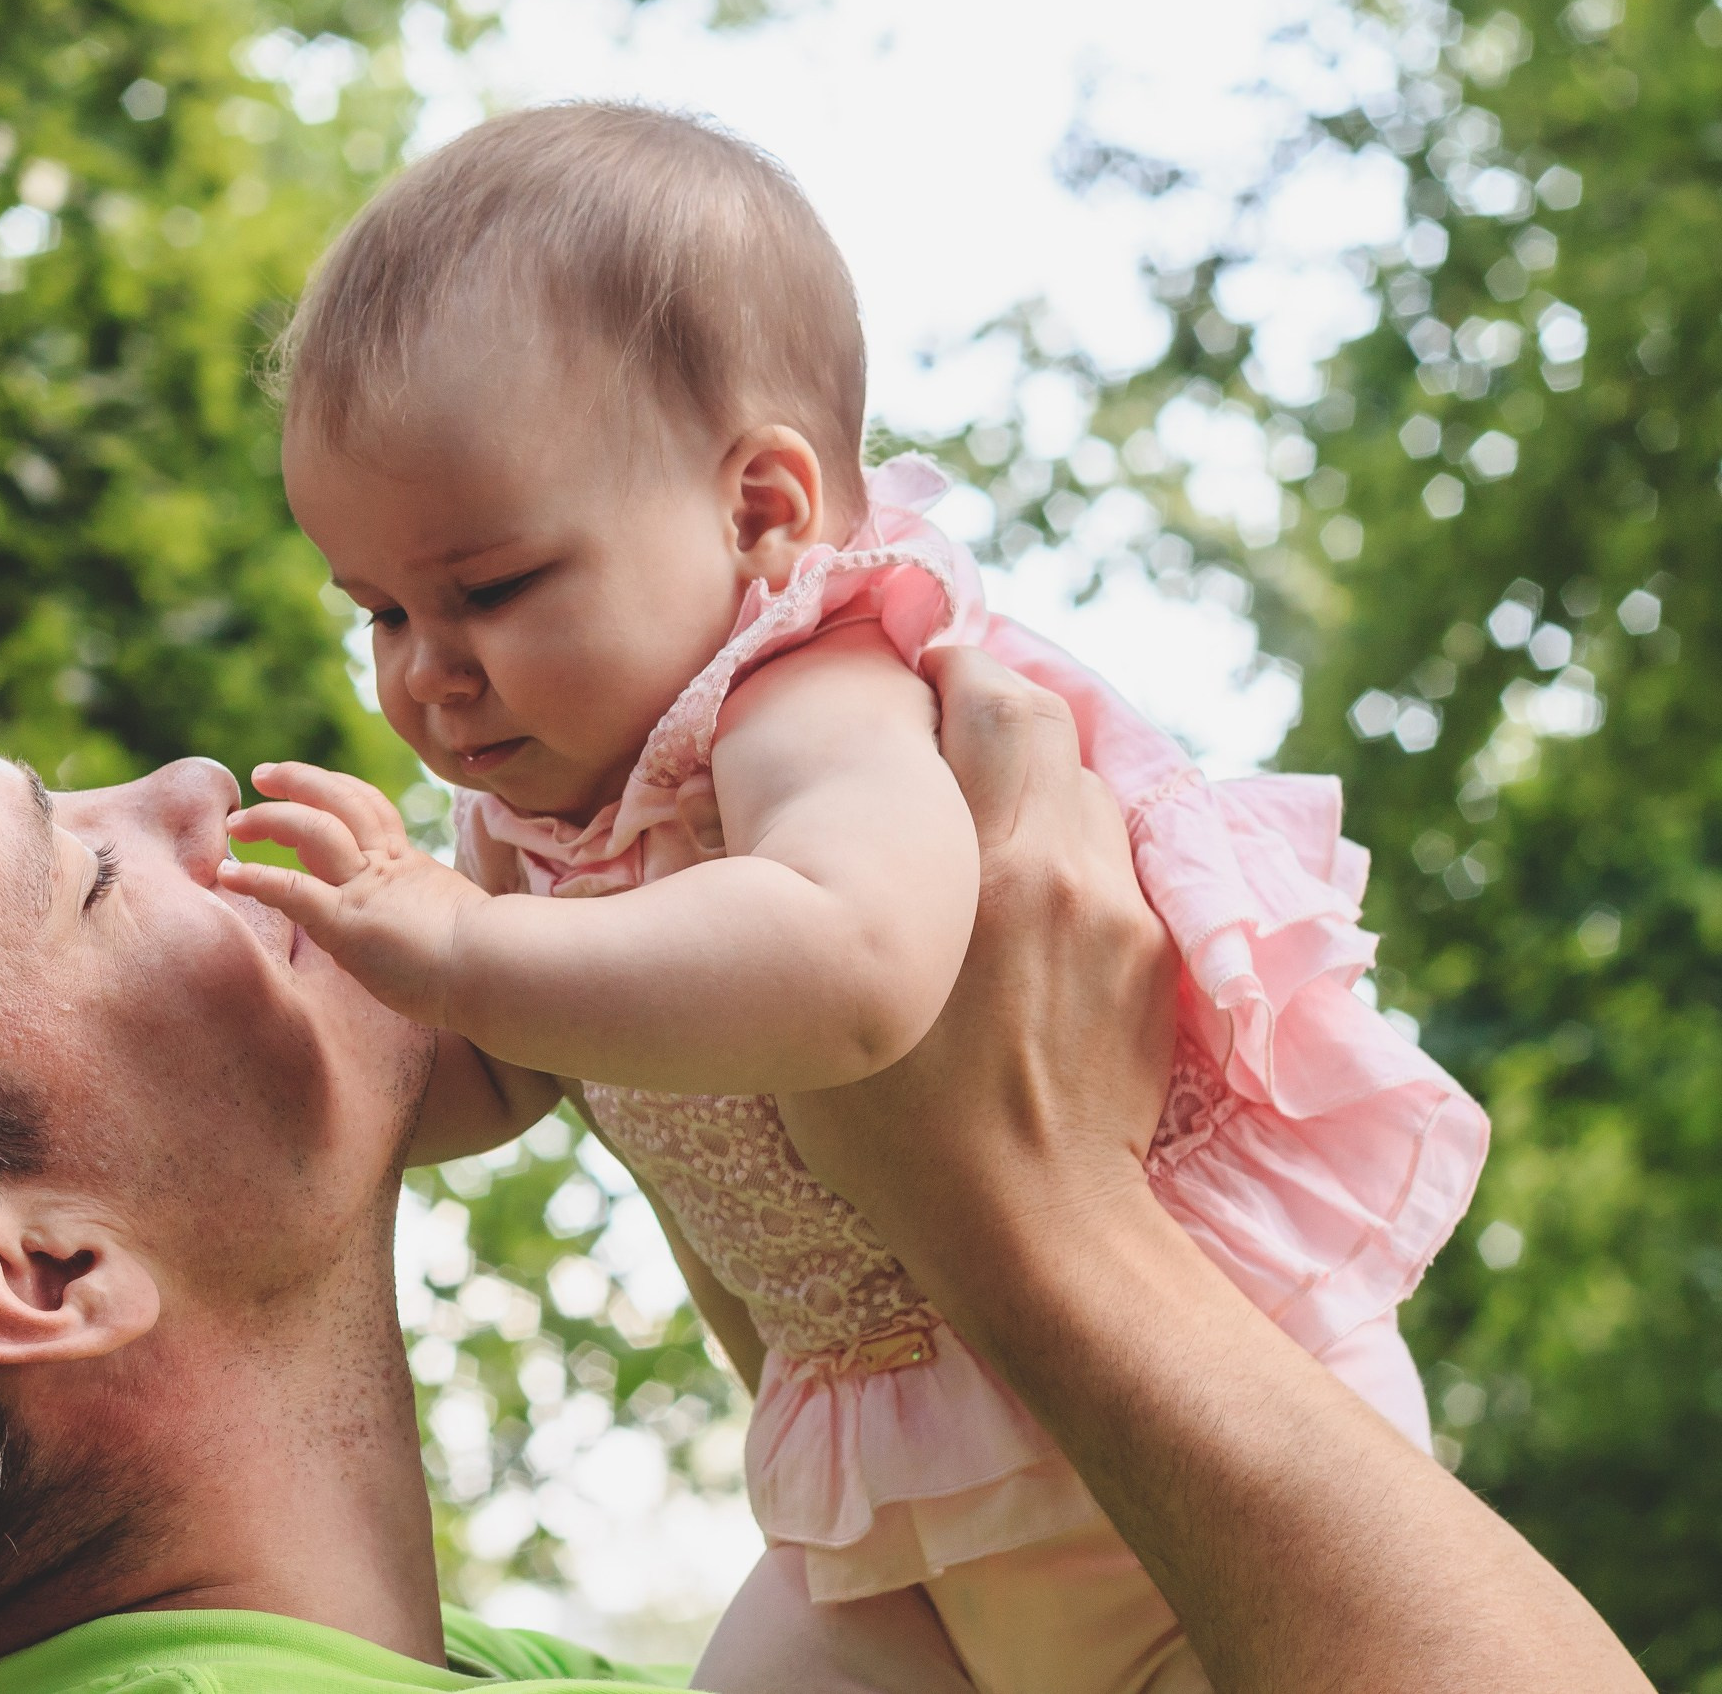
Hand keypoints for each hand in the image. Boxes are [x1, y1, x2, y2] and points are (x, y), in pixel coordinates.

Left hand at [220, 762, 487, 1028]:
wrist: (500, 972)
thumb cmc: (490, 964)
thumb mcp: (457, 925)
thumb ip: (430, 917)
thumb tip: (428, 934)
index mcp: (412, 867)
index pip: (372, 812)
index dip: (338, 792)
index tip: (313, 790)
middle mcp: (387, 868)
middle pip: (342, 802)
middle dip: (301, 782)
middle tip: (264, 774)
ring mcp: (367, 892)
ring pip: (315, 831)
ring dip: (272, 818)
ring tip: (237, 821)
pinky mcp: (349, 923)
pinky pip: (295, 890)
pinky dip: (258, 877)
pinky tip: (227, 873)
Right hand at [780, 646, 1176, 1295]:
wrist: (1034, 1231)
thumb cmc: (895, 1136)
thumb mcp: (820, 1003)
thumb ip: (808, 892)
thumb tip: (743, 816)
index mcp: (990, 866)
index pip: (993, 698)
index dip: (953, 668)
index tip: (911, 679)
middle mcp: (1070, 869)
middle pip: (1050, 726)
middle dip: (994, 705)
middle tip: (937, 722)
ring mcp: (1125, 916)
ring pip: (1088, 793)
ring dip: (1035, 783)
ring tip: (978, 817)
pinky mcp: (1156, 963)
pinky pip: (1113, 864)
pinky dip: (1068, 853)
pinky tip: (1024, 897)